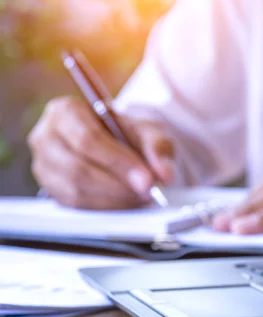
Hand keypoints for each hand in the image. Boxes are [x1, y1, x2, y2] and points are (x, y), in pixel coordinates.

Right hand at [28, 96, 174, 209]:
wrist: (117, 143)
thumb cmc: (128, 133)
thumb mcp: (149, 131)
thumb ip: (158, 148)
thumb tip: (164, 174)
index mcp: (65, 111)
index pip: (88, 138)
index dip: (118, 161)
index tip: (147, 179)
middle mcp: (46, 136)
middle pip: (78, 166)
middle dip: (118, 184)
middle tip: (148, 191)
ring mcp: (43, 165)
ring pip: (76, 189)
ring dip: (113, 198)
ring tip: (141, 196)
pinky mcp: (50, 189)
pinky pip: (75, 204)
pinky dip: (105, 206)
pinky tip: (126, 202)